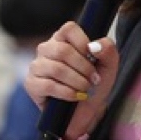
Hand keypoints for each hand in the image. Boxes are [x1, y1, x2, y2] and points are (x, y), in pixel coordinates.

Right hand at [24, 21, 119, 139]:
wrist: (86, 110)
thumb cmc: (95, 84)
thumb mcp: (108, 66)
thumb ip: (108, 50)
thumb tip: (94, 46)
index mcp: (64, 39)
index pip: (69, 29)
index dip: (83, 42)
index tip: (93, 56)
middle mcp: (47, 49)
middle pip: (63, 50)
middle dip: (84, 67)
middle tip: (94, 79)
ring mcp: (37, 66)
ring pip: (56, 68)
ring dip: (77, 81)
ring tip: (85, 88)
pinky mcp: (32, 84)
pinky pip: (48, 85)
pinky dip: (67, 92)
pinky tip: (75, 96)